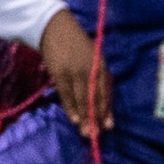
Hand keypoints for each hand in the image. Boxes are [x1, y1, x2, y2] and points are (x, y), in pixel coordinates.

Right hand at [40, 9, 108, 131]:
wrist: (54, 28)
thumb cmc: (74, 43)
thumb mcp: (91, 56)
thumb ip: (95, 74)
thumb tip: (97, 97)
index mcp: (100, 66)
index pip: (104, 92)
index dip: (106, 110)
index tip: (108, 125)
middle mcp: (90, 70)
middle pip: (94, 98)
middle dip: (95, 117)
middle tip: (97, 134)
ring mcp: (74, 72)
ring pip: (80, 98)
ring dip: (83, 116)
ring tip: (86, 132)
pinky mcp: (59, 73)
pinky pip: (66, 94)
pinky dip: (70, 107)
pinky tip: (74, 119)